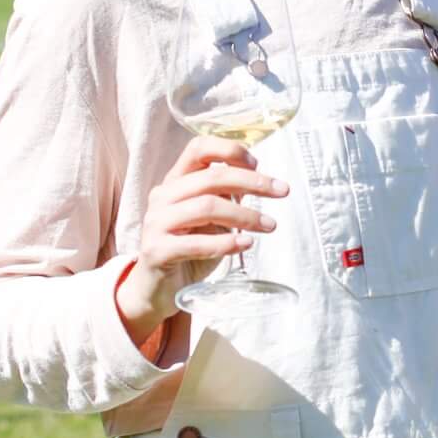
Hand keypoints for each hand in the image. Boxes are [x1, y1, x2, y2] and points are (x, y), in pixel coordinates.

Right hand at [116, 137, 289, 340]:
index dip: (229, 150)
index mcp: (175, 182)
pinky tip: (246, 244)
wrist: (158, 289)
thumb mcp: (211, 220)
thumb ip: (227, 198)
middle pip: (210, 178)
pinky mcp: (156, 250)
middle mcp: (162, 196)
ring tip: (269, 225)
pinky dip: (226, 243)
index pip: (198, 149)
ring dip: (244, 215)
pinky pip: (196, 243)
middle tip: (281, 191)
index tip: (257, 164)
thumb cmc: (189, 250)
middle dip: (251, 182)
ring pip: (206, 207)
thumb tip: (260, 181)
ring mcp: (156, 222)